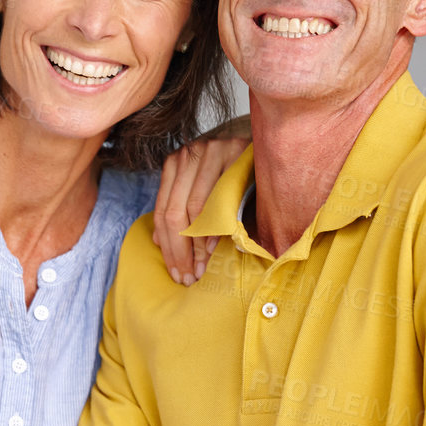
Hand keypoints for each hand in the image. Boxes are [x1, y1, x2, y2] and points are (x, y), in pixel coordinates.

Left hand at [153, 117, 249, 283]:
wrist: (267, 149)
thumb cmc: (236, 178)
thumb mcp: (202, 194)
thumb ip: (181, 212)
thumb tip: (159, 241)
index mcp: (174, 163)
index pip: (161, 211)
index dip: (167, 247)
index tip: (177, 272)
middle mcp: (188, 154)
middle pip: (172, 212)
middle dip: (179, 250)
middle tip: (189, 275)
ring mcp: (209, 149)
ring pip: (192, 207)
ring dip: (197, 243)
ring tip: (202, 266)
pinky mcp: (232, 150)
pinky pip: (217, 197)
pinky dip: (214, 225)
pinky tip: (214, 245)